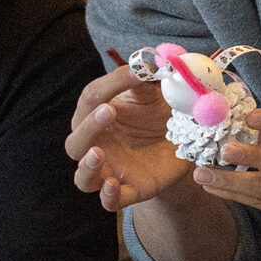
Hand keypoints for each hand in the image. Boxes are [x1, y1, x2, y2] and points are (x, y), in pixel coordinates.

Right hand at [68, 67, 192, 210]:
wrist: (184, 148)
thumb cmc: (160, 115)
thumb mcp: (156, 93)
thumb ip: (148, 78)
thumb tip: (151, 59)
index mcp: (97, 115)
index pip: (92, 98)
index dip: (111, 84)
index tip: (137, 71)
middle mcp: (97, 144)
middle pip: (76, 140)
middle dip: (89, 125)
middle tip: (108, 111)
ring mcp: (110, 171)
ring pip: (82, 176)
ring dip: (86, 165)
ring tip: (97, 153)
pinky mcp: (128, 191)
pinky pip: (109, 202)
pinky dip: (107, 196)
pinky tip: (113, 184)